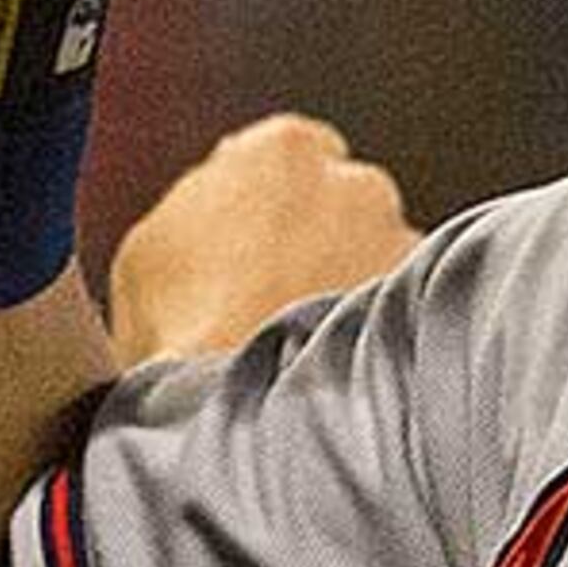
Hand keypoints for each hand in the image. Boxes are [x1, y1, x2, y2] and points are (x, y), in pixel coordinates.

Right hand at [108, 113, 420, 366]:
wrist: (241, 415)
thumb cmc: (184, 335)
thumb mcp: (148, 250)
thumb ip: (200, 202)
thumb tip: (218, 201)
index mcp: (283, 150)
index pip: (295, 151)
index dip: (273, 198)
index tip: (260, 233)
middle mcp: (356, 183)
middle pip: (342, 198)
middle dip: (319, 235)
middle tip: (278, 291)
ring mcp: (397, 244)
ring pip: (376, 252)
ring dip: (351, 281)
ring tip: (307, 338)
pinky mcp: (419, 308)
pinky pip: (396, 308)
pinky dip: (373, 327)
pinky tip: (337, 361)